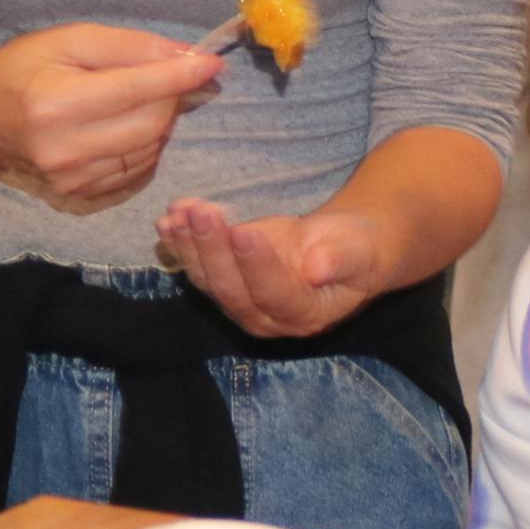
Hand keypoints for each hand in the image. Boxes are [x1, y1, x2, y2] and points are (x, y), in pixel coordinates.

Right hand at [0, 24, 224, 213]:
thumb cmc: (23, 68)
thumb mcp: (69, 39)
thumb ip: (129, 46)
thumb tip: (185, 55)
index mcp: (57, 102)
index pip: (137, 90)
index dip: (181, 76)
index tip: (211, 62)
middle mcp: (63, 147)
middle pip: (151, 125)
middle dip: (171, 97)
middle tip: (166, 77)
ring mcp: (71, 178)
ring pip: (149, 149)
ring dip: (160, 120)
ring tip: (140, 98)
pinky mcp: (77, 194)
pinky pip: (135, 169)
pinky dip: (144, 144)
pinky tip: (125, 125)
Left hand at [156, 199, 388, 337]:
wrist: (343, 247)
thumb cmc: (358, 249)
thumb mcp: (360, 252)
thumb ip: (341, 261)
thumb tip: (317, 268)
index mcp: (304, 315)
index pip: (275, 294)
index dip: (257, 266)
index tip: (245, 231)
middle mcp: (266, 317)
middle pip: (231, 289)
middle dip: (213, 249)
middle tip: (202, 212)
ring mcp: (241, 301)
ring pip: (207, 278)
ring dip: (189, 244)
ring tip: (180, 211)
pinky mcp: (224, 280)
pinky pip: (197, 264)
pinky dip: (180, 242)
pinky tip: (169, 218)